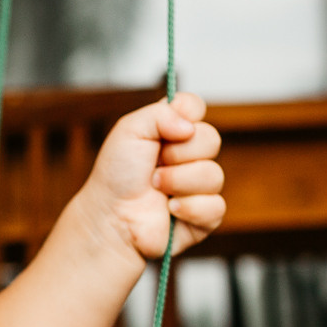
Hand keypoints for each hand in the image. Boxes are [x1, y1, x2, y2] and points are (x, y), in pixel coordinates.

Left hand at [85, 92, 224, 259]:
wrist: (110, 218)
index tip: (169, 129)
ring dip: (179, 182)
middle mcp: (188, 156)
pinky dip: (189, 207)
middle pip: (211, 139)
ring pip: (214, 175)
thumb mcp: (129, 131)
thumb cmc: (116, 177)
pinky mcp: (204, 216)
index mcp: (171, 131)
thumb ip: (160, 114)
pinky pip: (216, 206)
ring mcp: (198, 186)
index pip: (196, 108)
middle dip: (179, 154)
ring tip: (156, 188)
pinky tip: (170, 209)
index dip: (188, 114)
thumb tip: (190, 126)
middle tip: (155, 164)